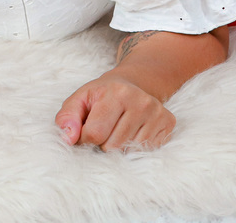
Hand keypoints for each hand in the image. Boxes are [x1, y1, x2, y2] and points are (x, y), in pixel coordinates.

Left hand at [55, 76, 175, 151]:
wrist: (132, 83)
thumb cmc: (102, 95)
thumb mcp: (79, 99)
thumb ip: (67, 117)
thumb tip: (68, 139)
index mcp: (116, 93)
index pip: (94, 133)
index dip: (84, 138)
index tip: (85, 131)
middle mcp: (140, 101)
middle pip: (112, 146)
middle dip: (102, 143)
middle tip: (104, 128)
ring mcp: (157, 113)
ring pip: (129, 151)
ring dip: (118, 147)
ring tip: (117, 129)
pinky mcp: (168, 122)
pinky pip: (146, 151)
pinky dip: (134, 147)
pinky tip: (132, 131)